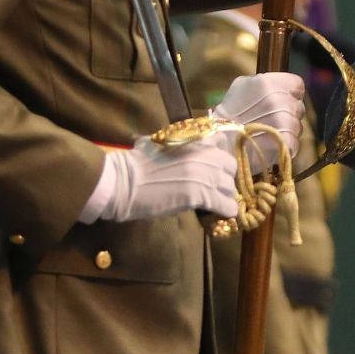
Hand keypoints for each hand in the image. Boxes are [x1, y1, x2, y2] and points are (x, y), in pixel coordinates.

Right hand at [90, 134, 239, 221]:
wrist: (123, 181)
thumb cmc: (135, 163)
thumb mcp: (159, 142)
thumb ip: (177, 143)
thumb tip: (178, 145)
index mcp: (195, 139)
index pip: (223, 144)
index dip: (220, 157)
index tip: (215, 167)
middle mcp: (205, 154)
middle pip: (230, 167)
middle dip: (224, 178)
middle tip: (214, 188)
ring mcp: (205, 175)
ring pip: (230, 188)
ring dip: (224, 196)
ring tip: (215, 203)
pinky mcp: (202, 195)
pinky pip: (226, 205)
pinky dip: (225, 210)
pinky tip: (219, 214)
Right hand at [214, 72, 303, 168]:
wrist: (218, 142)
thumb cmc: (228, 114)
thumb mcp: (241, 87)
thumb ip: (265, 83)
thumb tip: (280, 85)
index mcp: (268, 83)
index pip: (297, 85)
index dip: (291, 94)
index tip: (281, 101)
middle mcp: (278, 99)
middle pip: (298, 107)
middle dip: (288, 114)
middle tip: (269, 121)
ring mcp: (284, 120)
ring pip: (297, 126)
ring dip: (286, 131)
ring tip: (266, 134)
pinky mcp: (285, 140)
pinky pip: (294, 143)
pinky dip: (284, 147)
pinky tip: (270, 145)